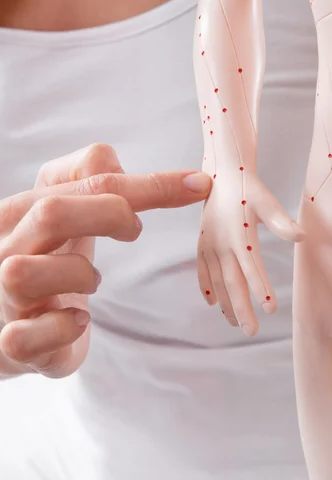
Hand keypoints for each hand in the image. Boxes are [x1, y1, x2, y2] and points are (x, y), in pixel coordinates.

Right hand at [0, 143, 210, 377]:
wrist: (12, 322)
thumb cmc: (51, 260)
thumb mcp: (71, 215)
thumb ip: (93, 180)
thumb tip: (116, 162)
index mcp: (17, 210)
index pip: (84, 179)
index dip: (145, 183)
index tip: (196, 186)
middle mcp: (3, 249)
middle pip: (51, 212)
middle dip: (110, 213)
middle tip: (136, 230)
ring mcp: (1, 297)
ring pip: (27, 273)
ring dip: (79, 274)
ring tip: (93, 280)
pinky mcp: (11, 342)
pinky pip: (27, 336)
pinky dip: (63, 328)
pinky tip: (79, 321)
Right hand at [197, 169, 304, 336]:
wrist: (220, 174)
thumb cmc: (247, 189)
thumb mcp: (267, 202)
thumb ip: (282, 222)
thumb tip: (301, 236)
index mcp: (239, 235)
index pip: (252, 268)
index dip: (261, 288)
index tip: (270, 309)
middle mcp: (222, 244)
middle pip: (232, 282)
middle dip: (242, 308)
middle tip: (251, 331)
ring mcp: (209, 245)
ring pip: (217, 281)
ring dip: (225, 303)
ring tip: (233, 323)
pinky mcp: (202, 243)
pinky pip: (202, 270)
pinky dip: (206, 287)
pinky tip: (212, 303)